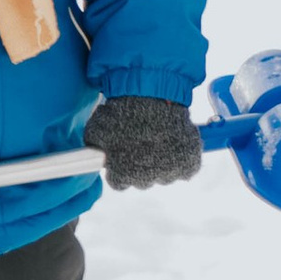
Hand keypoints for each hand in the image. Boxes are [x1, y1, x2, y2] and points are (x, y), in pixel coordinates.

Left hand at [86, 94, 202, 189]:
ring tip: (159, 138)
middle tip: (142, 143)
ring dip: (162, 162)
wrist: (152, 96)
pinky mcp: (188, 165)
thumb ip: (95, 146)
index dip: (120, 169)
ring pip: (164, 175)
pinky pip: (186, 169)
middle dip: (141, 165)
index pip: (119, 183)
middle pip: (142, 180)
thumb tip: (92, 154)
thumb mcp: (98, 128)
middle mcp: (144, 180)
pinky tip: (175, 142)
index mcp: (121, 175)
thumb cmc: (122, 111)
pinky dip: (183, 159)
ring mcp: (168, 174)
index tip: (123, 156)